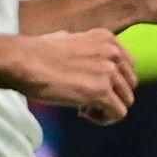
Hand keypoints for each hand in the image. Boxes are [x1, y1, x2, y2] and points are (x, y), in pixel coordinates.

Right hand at [15, 28, 137, 124]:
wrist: (26, 62)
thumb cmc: (39, 52)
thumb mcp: (71, 38)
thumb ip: (86, 48)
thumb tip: (85, 57)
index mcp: (107, 39)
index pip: (128, 65)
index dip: (112, 80)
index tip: (91, 84)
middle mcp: (113, 53)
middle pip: (130, 84)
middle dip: (112, 94)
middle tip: (88, 98)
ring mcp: (109, 72)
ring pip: (127, 100)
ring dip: (107, 107)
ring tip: (84, 107)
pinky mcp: (101, 92)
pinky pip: (118, 113)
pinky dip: (103, 118)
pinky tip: (83, 112)